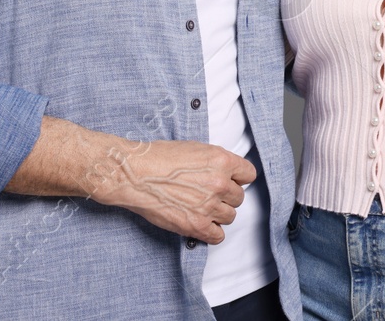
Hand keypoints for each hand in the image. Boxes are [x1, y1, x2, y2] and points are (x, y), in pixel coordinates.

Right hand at [87, 139, 255, 243]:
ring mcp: (209, 206)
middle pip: (239, 197)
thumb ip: (216, 161)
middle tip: (210, 196)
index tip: (231, 181)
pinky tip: (202, 225)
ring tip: (203, 209)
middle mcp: (220, 183)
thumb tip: (226, 172)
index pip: (248, 174)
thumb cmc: (159, 158)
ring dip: (219, 214)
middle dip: (226, 197)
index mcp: (222, 161)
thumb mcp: (195, 148)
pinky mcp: (196, 225)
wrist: (136, 174)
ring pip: (230, 216)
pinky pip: (218, 236)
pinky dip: (211, 232)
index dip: (239, 178)